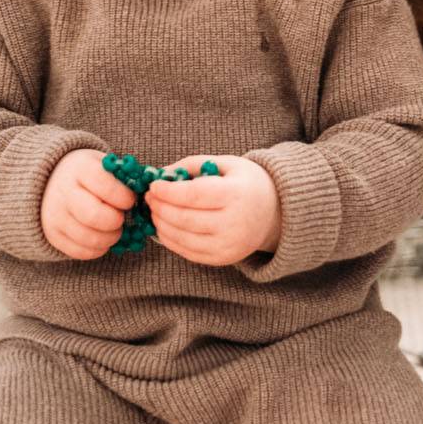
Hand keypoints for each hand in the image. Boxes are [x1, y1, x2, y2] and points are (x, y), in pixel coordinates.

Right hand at [40, 149, 135, 258]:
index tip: (129, 200)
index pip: (105, 186)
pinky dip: (97, 249)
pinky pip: (79, 251)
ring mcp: (56, 215)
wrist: (52, 181)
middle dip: (116, 221)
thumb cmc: (88, 174)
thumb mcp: (101, 165)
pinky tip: (103, 239)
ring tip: (114, 230)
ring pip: (88, 237)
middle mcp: (64, 192)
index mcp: (80, 169)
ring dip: (110, 238)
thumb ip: (121, 178)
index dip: (123, 197)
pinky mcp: (53, 235)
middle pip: (94, 215)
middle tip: (121, 218)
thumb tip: (145, 194)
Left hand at [145, 154, 281, 266]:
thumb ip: (193, 165)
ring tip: (154, 211)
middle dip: (160, 208)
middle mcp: (234, 223)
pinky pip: (189, 253)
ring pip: (183, 238)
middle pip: (185, 218)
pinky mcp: (223, 259)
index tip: (153, 185)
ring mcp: (228, 245)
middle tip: (148, 198)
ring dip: (161, 225)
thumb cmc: (247, 183)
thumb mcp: (226, 164)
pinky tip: (163, 227)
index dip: (168, 192)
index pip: (193, 196)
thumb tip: (161, 173)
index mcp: (237, 195)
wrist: (274, 213)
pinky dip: (171, 240)